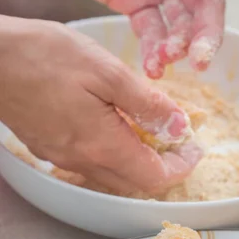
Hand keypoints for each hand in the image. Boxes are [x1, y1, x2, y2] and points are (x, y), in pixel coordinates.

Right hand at [0, 16, 201, 193]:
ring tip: (152, 130)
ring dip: (140, 161)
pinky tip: (117, 127)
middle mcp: (84, 162)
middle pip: (137, 182)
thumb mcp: (107, 72)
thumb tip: (180, 127)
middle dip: (165, 165)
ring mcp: (64, 159)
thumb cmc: (44, 56)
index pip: (155, 177)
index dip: (181, 166)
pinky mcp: (50, 149)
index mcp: (103, 146)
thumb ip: (147, 104)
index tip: (194, 147)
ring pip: (115, 176)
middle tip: (179, 139)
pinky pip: (93, 164)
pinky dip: (116, 154)